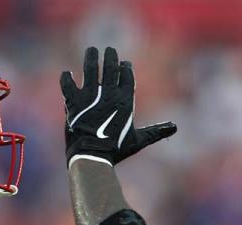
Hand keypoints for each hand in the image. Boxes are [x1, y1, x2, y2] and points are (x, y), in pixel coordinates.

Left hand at [61, 46, 177, 164]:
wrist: (92, 157)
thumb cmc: (116, 150)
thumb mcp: (138, 140)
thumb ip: (156, 131)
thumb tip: (175, 127)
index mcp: (124, 101)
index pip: (127, 76)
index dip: (126, 67)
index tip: (124, 63)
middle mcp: (108, 94)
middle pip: (110, 68)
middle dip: (111, 57)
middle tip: (109, 50)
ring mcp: (89, 96)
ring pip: (91, 69)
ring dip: (92, 58)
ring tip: (92, 50)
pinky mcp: (73, 101)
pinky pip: (68, 84)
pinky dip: (67, 78)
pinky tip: (67, 73)